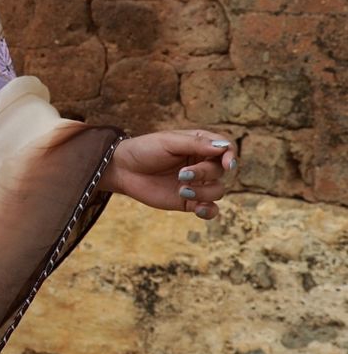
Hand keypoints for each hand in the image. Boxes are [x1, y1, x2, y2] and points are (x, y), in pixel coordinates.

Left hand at [99, 129, 239, 219]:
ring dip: (204, 191)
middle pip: (220, 171)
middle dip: (205, 173)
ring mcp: (196, 184)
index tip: (226, 163)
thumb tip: (224, 147)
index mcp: (200, 145)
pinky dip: (209, 211)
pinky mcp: (188, 201)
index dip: (231, 155)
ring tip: (181, 188)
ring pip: (217, 190)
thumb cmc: (145, 150)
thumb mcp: (169, 142)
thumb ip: (197, 144)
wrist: (123, 170)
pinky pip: (210, 210)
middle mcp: (202, 164)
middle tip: (182, 174)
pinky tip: (199, 209)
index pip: (226, 148)